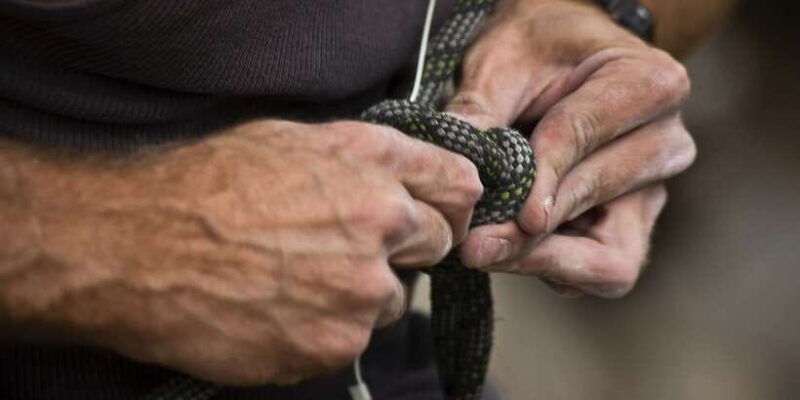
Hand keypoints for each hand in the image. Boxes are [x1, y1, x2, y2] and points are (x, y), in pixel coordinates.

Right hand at [0, 120, 481, 383]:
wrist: (138, 249)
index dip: (450, 201)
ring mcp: (362, 290)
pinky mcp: (335, 344)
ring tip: (300, 279)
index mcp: (372, 165)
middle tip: (351, 248)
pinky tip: (282, 309)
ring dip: (362, 294)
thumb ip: (361, 157)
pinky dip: (327, 328)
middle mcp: (381, 224)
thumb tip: (404, 178)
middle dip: (405, 248)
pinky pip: (353, 338)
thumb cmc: (203, 187)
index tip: (440, 212)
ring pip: (394, 299)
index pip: (458, 185)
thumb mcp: (289, 140)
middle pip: (437, 245)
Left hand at [445, 0, 695, 296]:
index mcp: (650, 83)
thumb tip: (459, 169)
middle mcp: (666, 142)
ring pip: (611, 257)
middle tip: (476, 244)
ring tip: (484, 249)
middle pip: (603, 203)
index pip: (589, 135)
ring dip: (543, 260)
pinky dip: (549, 265)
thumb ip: (480, 112)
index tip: (510, 211)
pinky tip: (505, 247)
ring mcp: (652, 191)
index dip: (546, 178)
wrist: (560, 60)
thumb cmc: (536, 51)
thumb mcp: (501, 62)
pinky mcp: (629, 226)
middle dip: (536, 233)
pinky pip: (597, 270)